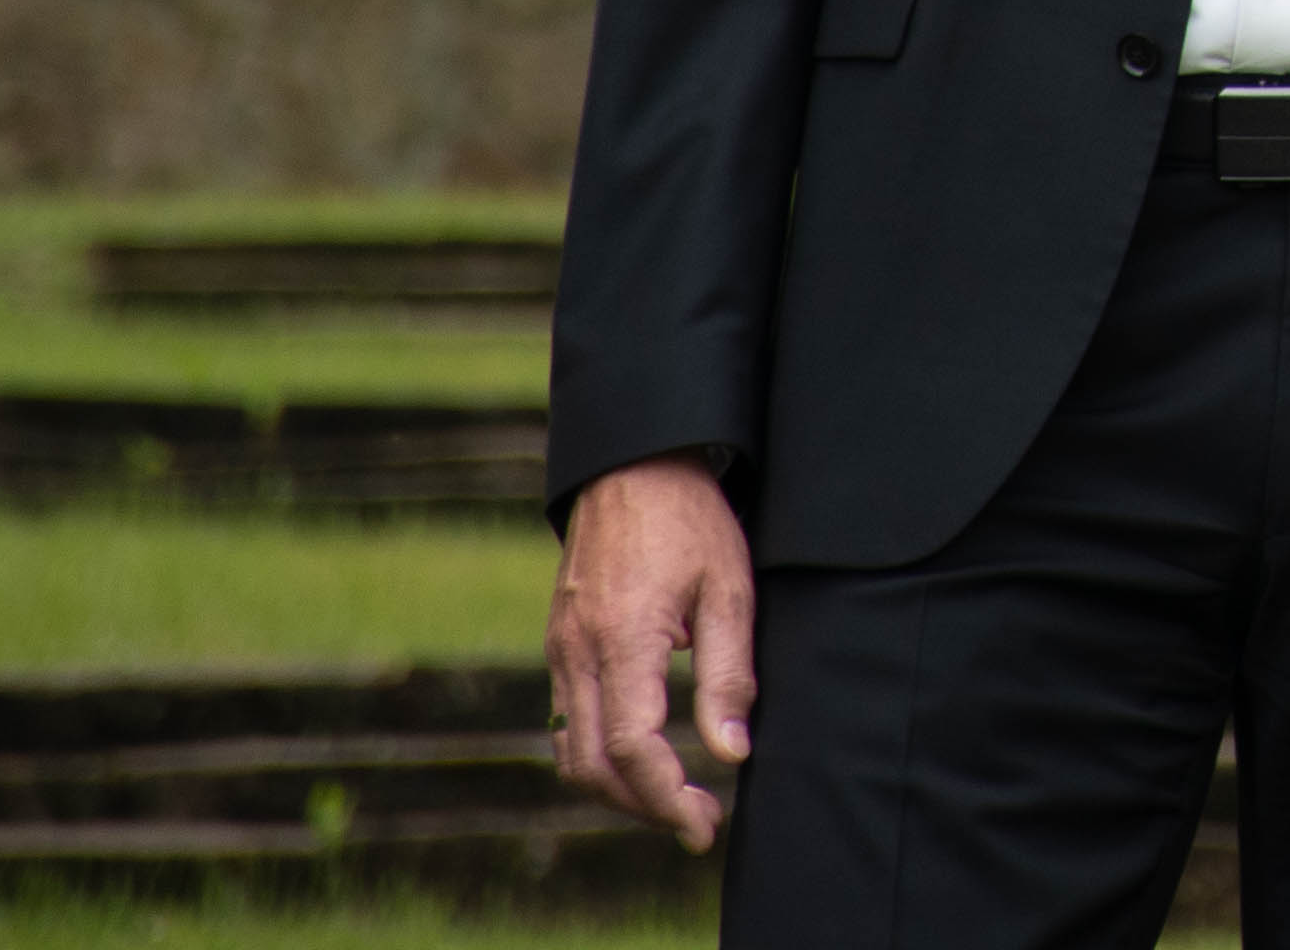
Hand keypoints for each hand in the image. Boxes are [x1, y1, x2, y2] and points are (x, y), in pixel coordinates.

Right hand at [547, 452, 753, 848]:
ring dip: (617, 789)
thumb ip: (729, 676)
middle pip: (592, 766)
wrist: (635, 465)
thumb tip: (730, 753)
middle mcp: (578, 651)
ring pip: (570, 751)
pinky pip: (566, 719)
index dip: (667, 799)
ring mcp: (560, 648)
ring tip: (673, 798)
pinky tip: (642, 757)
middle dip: (643, 807)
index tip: (705, 825)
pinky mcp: (559, 643)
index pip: (633, 748)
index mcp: (623, 638)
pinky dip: (598, 755)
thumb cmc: (692, 522)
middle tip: (697, 821)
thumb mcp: (730, 590)